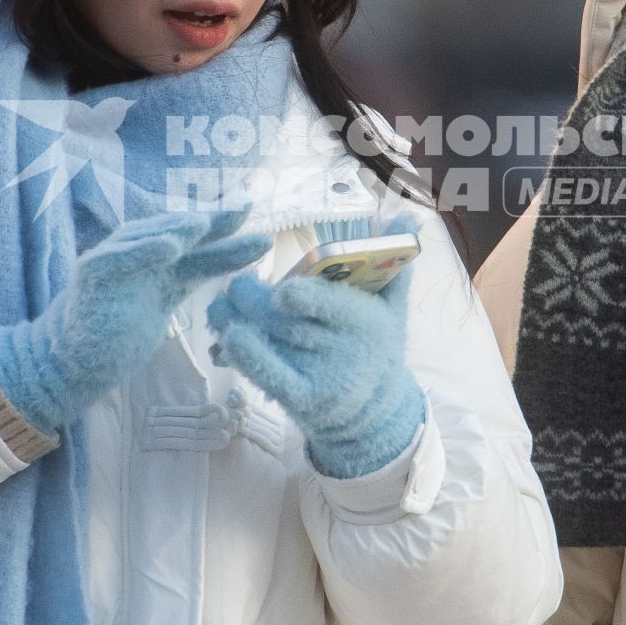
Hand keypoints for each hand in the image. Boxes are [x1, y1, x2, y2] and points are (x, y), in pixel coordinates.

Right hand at [0, 207, 270, 433]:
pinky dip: (143, 250)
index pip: (195, 240)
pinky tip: (171, 246)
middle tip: (245, 209)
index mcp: (156, 258)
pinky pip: (118, 258)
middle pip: (177, 232)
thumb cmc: (118, 331)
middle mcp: (135, 253)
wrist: (74, 362)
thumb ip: (195, 274)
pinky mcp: (91, 276)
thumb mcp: (167, 298)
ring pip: (147, 237)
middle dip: (211, 221)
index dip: (224, 228)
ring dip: (177, 228)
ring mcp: (112, 260)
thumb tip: (235, 253)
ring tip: (206, 222)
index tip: (258, 220)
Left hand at [207, 217, 425, 478]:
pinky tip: (226, 337)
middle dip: (253, 300)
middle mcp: (344, 353)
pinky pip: (267, 376)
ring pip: (269, 342)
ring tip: (222, 305)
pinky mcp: (300, 400)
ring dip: (236, 320)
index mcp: (368, 322)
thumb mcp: (392, 306)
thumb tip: (403, 213)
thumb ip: (393, 260)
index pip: (333, 306)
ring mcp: (321, 378)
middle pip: (288, 321)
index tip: (284, 288)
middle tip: (238, 283)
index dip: (306, 298)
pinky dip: (244, 356)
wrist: (372, 411)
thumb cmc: (375, 345)